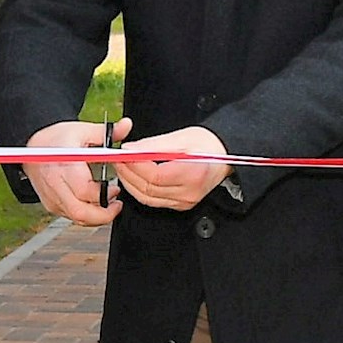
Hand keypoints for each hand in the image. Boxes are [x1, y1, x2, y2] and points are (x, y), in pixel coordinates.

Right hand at [23, 119, 121, 226]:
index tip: (116, 189)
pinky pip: (71, 216)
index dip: (104, 194)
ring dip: (96, 216)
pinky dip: (86, 214)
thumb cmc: (56, 139)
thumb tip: (126, 125)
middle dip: (103, 214)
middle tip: (116, 205)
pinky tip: (94, 203)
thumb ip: (107, 132)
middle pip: (80, 213)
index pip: (85, 190)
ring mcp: (52, 198)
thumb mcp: (83, 130)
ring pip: (76, 218)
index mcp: (64, 166)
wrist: (32, 146)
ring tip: (107, 203)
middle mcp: (55, 185)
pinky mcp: (51, 205)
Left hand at [110, 125, 230, 213]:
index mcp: (193, 174)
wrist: (225, 155)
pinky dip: (140, 189)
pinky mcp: (181, 204)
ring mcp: (185, 201)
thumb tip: (130, 149)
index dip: (135, 165)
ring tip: (122, 166)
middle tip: (117, 158)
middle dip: (128, 173)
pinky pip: (153, 200)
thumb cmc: (208, 144)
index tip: (123, 153)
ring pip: (147, 198)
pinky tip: (134, 177)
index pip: (155, 175)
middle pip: (148, 188)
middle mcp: (189, 192)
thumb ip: (152, 146)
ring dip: (130, 182)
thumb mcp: (181, 137)